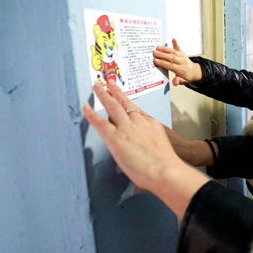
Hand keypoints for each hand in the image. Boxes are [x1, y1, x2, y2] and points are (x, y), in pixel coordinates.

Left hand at [83, 80, 208, 217]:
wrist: (166, 169)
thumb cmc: (167, 164)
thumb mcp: (160, 149)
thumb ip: (149, 150)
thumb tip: (139, 159)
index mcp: (150, 124)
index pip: (136, 110)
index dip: (127, 101)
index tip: (122, 96)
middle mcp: (138, 121)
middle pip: (124, 102)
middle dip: (115, 91)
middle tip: (108, 82)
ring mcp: (126, 128)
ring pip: (112, 107)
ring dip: (103, 95)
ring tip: (96, 86)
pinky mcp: (115, 137)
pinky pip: (100, 122)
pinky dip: (91, 113)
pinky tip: (85, 107)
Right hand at [153, 39, 202, 85]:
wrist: (194, 71)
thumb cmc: (186, 76)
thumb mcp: (183, 81)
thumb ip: (178, 81)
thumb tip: (175, 82)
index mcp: (180, 69)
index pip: (170, 65)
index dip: (163, 63)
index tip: (156, 61)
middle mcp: (181, 62)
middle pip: (171, 58)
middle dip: (162, 55)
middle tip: (154, 53)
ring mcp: (181, 56)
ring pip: (173, 52)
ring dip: (165, 49)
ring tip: (157, 47)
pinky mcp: (182, 52)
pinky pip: (179, 47)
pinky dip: (176, 43)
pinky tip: (173, 39)